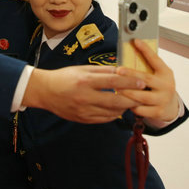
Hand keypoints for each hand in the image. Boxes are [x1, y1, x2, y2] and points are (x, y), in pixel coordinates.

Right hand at [22, 65, 144, 122]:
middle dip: (132, 99)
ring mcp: (84, 110)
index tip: (141, 82)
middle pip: (116, 101)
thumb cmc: (64, 77)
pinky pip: (104, 119)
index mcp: (86, 81)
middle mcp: (86, 97)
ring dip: (124, 108)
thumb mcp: (83, 69)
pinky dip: (113, 114)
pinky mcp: (83, 119)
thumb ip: (102, 71)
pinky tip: (117, 109)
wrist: (45, 92)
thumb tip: (121, 71)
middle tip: (142, 96)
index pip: (114, 81)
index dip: (130, 82)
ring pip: (112, 112)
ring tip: (131, 102)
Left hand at [116, 39, 178, 122]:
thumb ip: (148, 67)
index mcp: (166, 73)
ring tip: (116, 88)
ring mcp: (162, 99)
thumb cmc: (159, 87)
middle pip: (147, 79)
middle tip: (118, 70)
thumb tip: (131, 52)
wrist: (170, 108)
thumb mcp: (158, 75)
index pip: (156, 59)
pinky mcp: (157, 112)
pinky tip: (123, 101)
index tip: (136, 41)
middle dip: (131, 74)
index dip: (146, 50)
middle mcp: (166, 86)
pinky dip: (130, 105)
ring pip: (142, 96)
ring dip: (128, 92)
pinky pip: (140, 109)